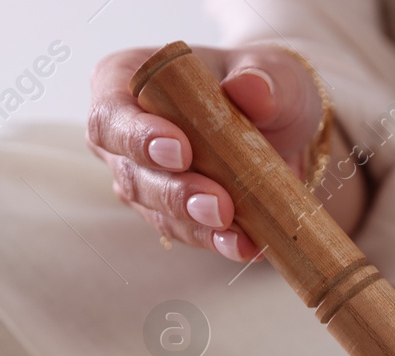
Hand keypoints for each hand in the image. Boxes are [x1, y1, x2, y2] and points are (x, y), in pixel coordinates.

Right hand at [87, 45, 357, 260]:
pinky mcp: (167, 213)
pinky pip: (184, 232)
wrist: (283, 125)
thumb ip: (264, 77)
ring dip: (194, 224)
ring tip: (233, 229)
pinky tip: (243, 244)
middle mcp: (122, 134)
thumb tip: (252, 89)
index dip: (137, 137)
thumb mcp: (273, 71)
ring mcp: (140, 178)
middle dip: (175, 192)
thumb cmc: (261, 86)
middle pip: (131, 172)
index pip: (111, 114)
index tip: (180, 151)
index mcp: (126, 80)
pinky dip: (215, 240)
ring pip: (154, 209)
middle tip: (218, 204)